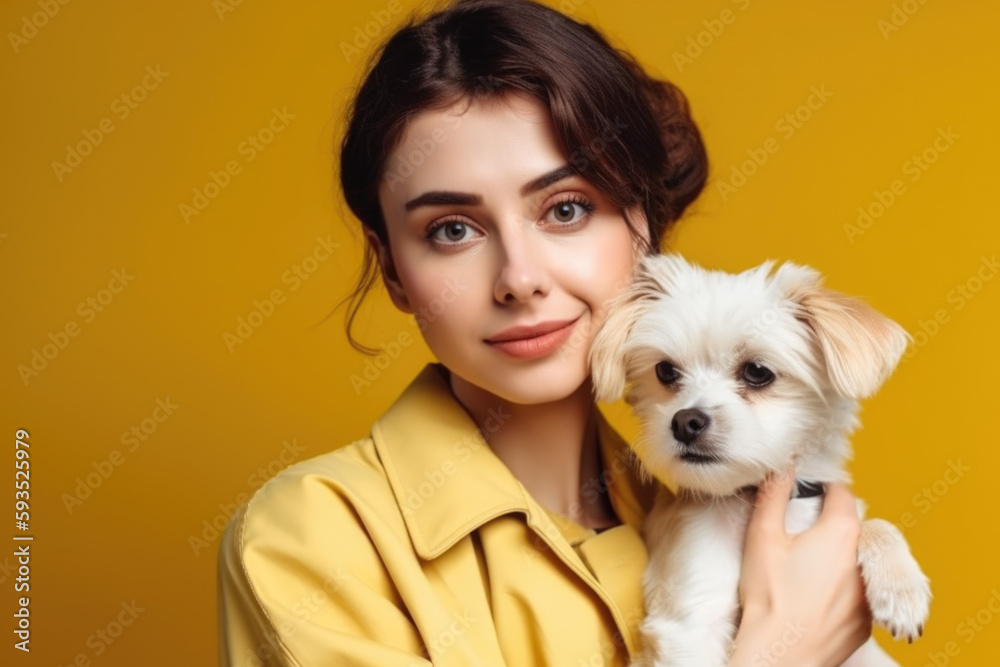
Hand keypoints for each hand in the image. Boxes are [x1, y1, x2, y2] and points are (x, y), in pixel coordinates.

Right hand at [728, 465, 872, 666]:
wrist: (780, 653)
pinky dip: (841, 589)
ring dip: (838, 557)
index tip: (805, 495)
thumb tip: (782, 464)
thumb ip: (774, 494)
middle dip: (828, 524)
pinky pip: (858, 592)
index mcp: (841, 532)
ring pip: (856, 560)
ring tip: (805, 570)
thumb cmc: (769, 595)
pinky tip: (813, 597)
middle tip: (799, 535)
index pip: (842, 491)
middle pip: (851, 526)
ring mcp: (868, 593)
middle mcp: (863, 559)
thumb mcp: (762, 536)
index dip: (822, 488)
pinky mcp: (865, 620)